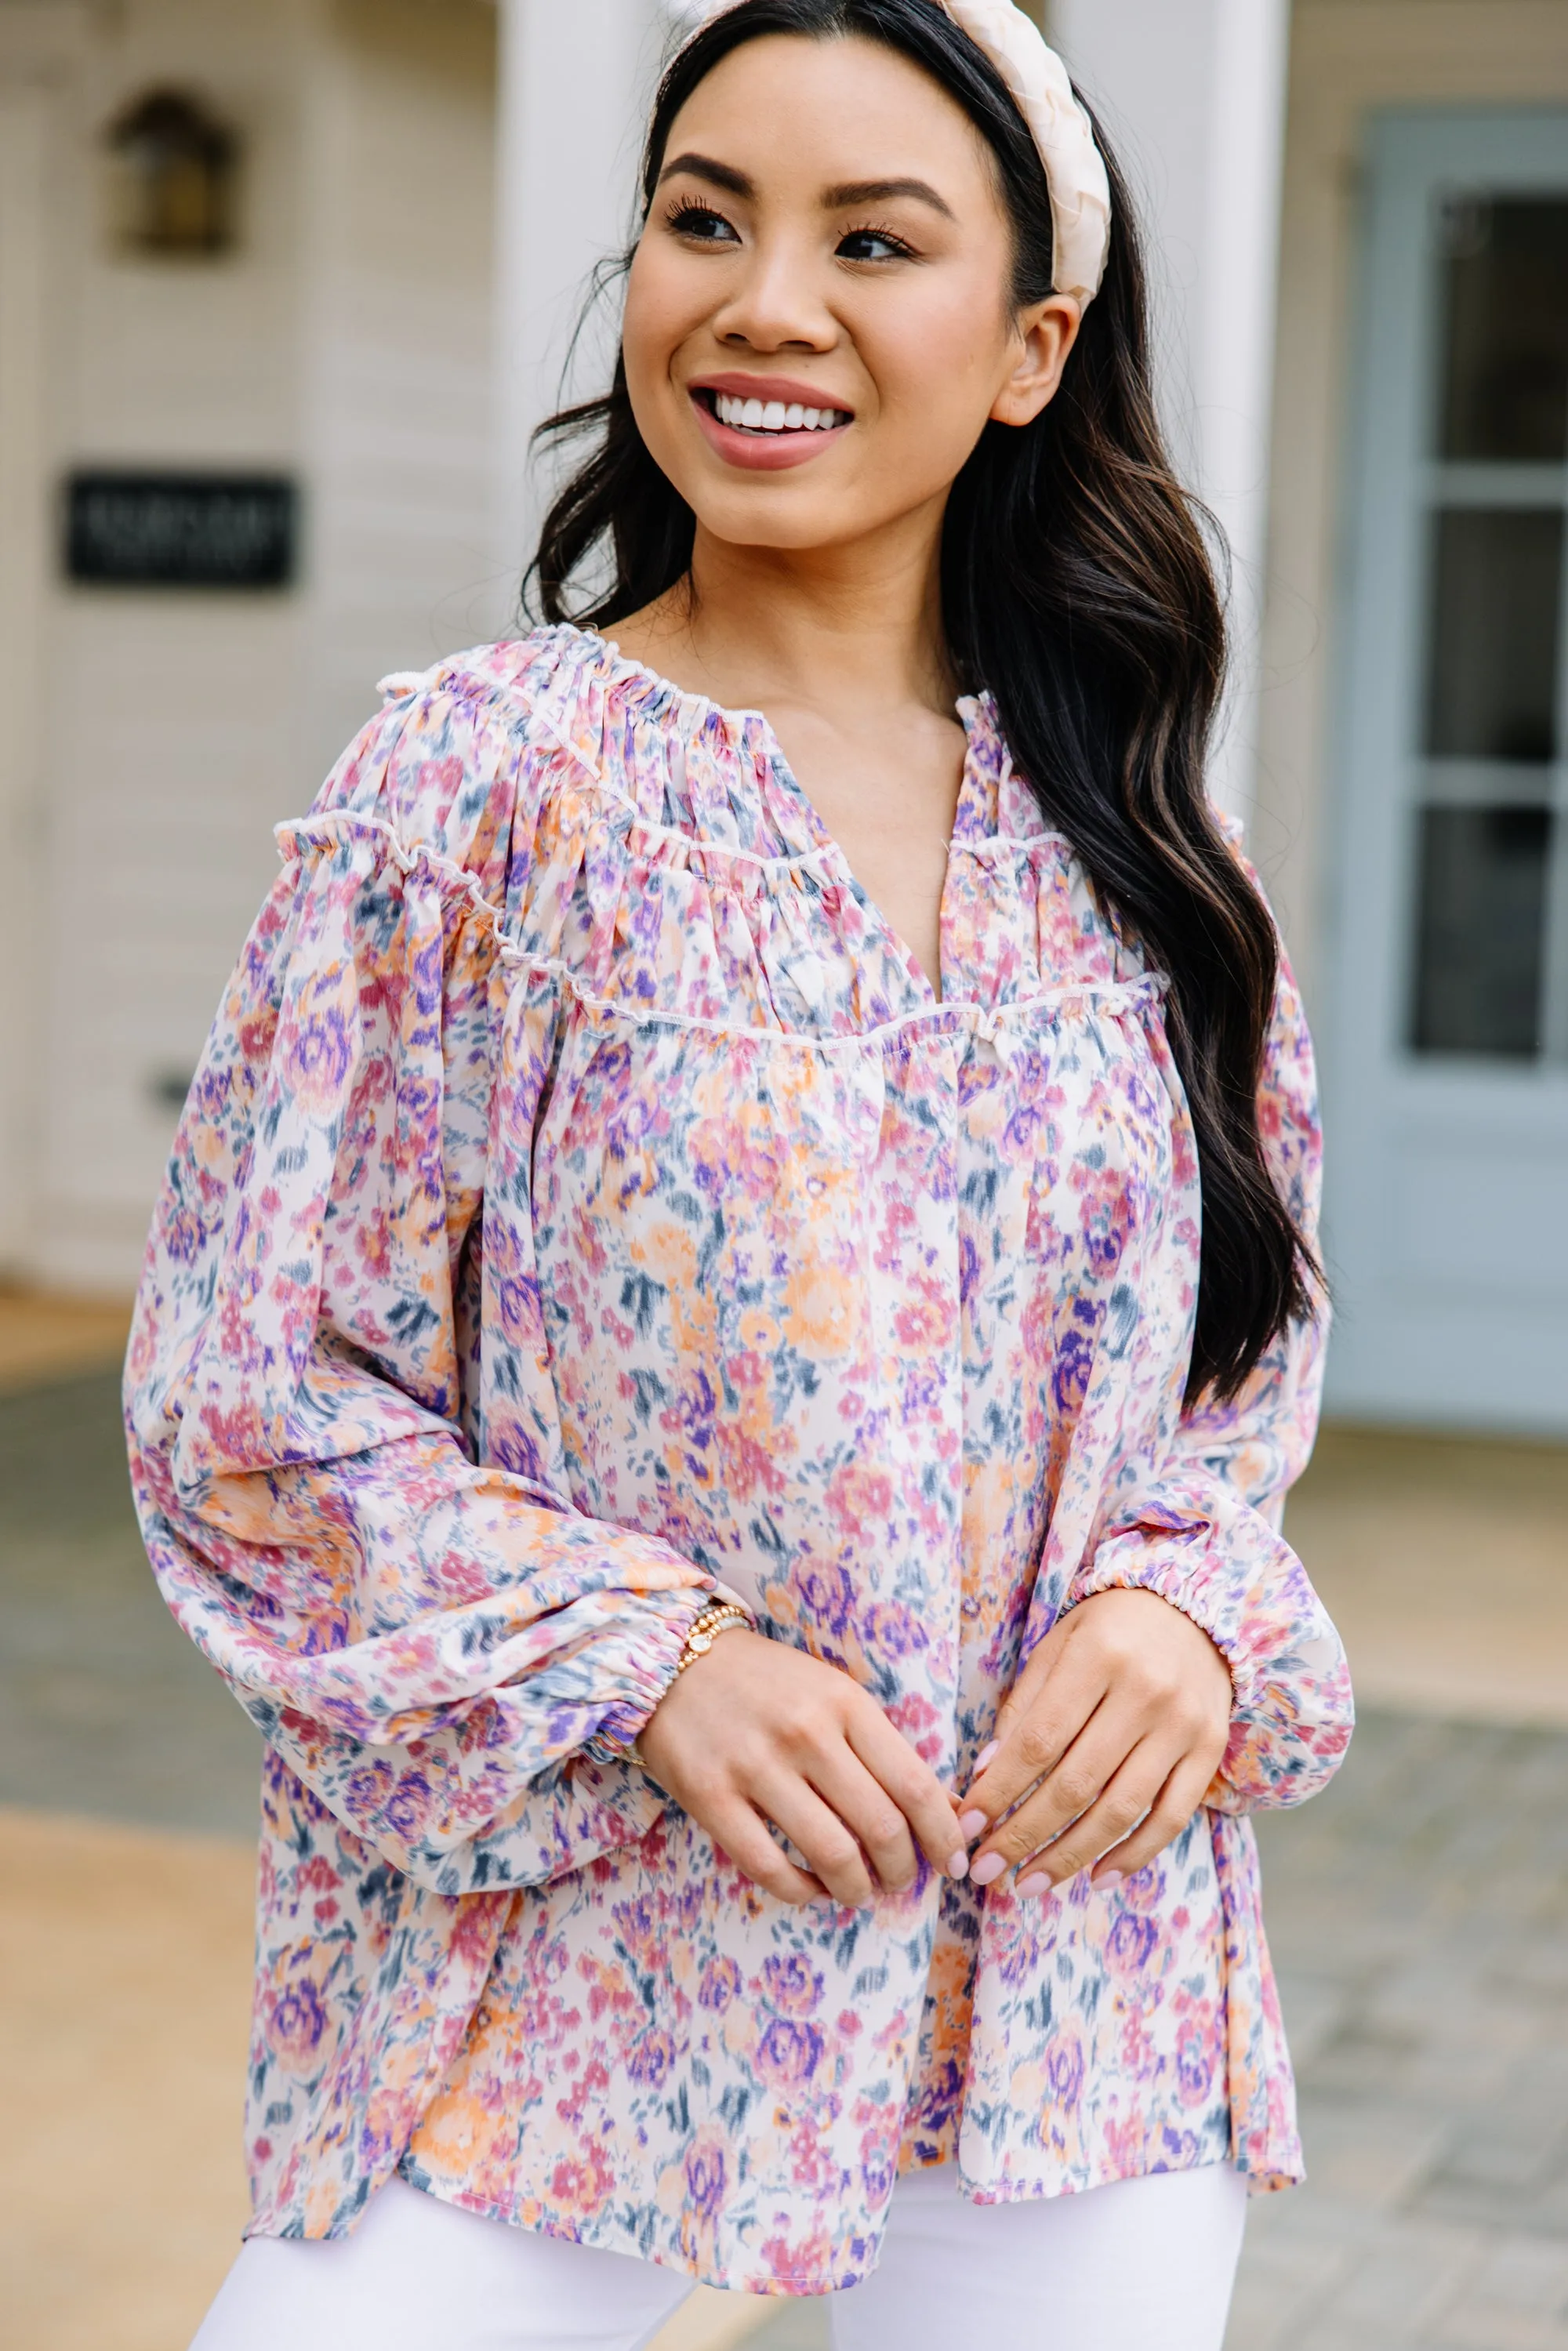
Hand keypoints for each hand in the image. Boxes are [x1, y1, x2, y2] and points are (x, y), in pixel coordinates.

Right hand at [638, 1627, 969, 1909]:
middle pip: (880, 1827)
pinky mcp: (710, 1796)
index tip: (954, 1862)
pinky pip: (768, 1867)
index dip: (944, 1835)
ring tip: (856, 1892)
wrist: (671, 1659)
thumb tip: (942, 1810)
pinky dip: (800, 1892)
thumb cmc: (766, 1682)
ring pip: (830, 1854)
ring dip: (855, 1889)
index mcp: (845, 1703)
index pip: (914, 1785)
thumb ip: (881, 1747)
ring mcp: (755, 1766)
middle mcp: (806, 1733)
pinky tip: (809, 1889)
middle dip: (902, 1870)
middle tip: (899, 1881)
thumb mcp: (833, 1694)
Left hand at [957, 1589, 1231, 1898]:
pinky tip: (1097, 1879)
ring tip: (1030, 1884)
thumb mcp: (1058, 1645)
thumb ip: (1023, 1707)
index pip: (1038, 1742)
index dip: (999, 1791)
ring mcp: (1182, 1725)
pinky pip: (1171, 1817)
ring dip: (1071, 1857)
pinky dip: (1134, 1855)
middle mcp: (1145, 1693)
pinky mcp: (1210, 1750)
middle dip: (1025, 1835)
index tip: (966, 1827)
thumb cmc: (1110, 1629)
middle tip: (986, 1870)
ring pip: (1121, 1809)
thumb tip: (987, 1776)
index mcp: (1097, 1657)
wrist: (1196, 1609)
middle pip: (1077, 1784)